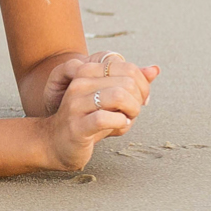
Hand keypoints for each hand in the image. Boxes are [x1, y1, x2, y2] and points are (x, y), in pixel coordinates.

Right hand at [41, 50, 156, 116]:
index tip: (140, 100)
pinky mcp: (77, 125)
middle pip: (127, 82)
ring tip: (126, 118)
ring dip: (131, 110)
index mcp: (87, 72)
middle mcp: (79, 84)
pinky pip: (106, 118)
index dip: (142, 85)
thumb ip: (131, 83)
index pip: (128, 68)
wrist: (56, 142)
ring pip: (119, 96)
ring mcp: (76, 104)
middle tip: (132, 112)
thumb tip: (154, 70)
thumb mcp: (110, 98)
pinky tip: (118, 126)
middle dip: (138, 100)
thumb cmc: (87, 120)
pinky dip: (120, 123)